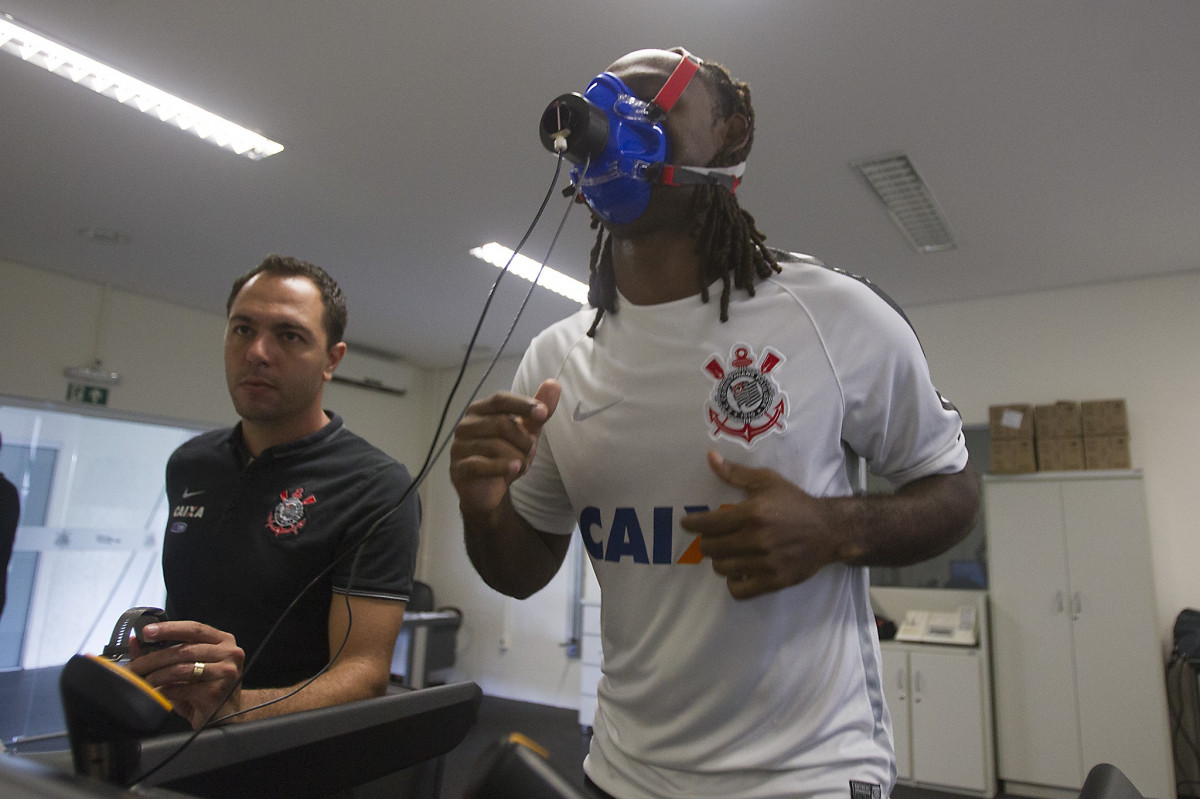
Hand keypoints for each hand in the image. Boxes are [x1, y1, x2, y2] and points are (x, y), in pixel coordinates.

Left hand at [126, 620, 245, 728]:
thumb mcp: (187, 666)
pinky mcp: (216, 692)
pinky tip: (156, 693)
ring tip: (143, 682)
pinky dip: (164, 691)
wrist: (224, 717)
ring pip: (181, 669)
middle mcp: (229, 653)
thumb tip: (136, 642)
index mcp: (223, 641)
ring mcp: (225, 672)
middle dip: (153, 658)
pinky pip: (181, 689)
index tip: (146, 632)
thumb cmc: (204, 690)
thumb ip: (164, 652)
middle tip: (134, 666)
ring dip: (156, 676)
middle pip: (184, 650)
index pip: (194, 629)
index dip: (168, 629)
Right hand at [449, 379, 559, 520]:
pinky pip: (479, 465)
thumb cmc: (507, 453)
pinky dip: (501, 467)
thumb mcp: (528, 431)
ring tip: (520, 464)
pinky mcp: (457, 468)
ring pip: (493, 446)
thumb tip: (554, 384)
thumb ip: (539, 409)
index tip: (543, 414)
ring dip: (516, 457)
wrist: (489, 488)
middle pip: (500, 423)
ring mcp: (459, 446)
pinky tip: (514, 469)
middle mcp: (466, 424)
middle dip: (523, 439)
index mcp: (480, 410)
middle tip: (530, 451)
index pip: (500, 399)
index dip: (522, 405)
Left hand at [679, 450, 852, 598]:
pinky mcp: (774, 581)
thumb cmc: (795, 503)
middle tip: (712, 538)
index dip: (693, 524)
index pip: (709, 524)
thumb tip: (710, 457)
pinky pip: (739, 590)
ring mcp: (765, 563)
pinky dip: (734, 582)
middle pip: (711, 548)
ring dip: (719, 561)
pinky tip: (738, 572)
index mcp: (752, 514)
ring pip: (722, 568)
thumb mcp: (767, 481)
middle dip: (707, 542)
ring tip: (727, 553)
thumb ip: (736, 473)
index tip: (687, 524)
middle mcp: (756, 539)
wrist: (829, 530)